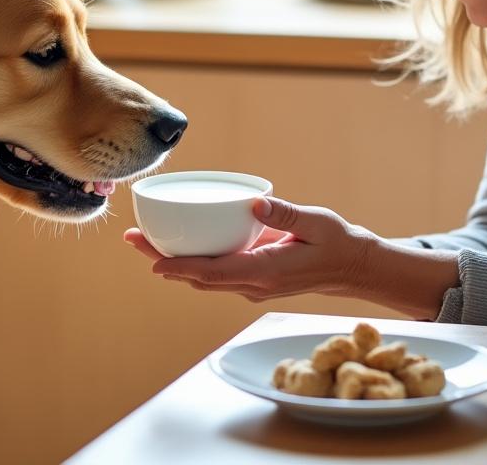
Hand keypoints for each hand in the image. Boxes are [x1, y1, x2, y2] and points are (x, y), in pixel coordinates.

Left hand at [123, 196, 378, 301]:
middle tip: (133, 241)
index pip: (213, 272)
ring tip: (145, 242)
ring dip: (175, 263)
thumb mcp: (316, 222)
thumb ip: (285, 213)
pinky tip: (179, 247)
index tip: (152, 262)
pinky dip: (194, 263)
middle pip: (199, 277)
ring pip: (205, 278)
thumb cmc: (337, 243)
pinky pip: (217, 274)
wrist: (353, 268)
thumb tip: (254, 202)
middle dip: (164, 261)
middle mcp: (254, 283)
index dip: (180, 268)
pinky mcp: (255, 278)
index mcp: (266, 271)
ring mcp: (253, 284)